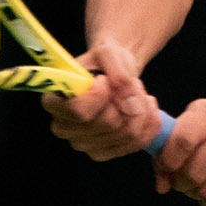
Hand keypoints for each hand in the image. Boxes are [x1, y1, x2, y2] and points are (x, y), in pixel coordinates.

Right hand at [41, 40, 164, 160]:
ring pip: (127, 134)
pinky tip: (146, 105)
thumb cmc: (103, 62)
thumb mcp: (110, 53)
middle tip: (128, 82)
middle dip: (127, 98)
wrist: (111, 72)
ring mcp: (84, 144)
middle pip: (108, 123)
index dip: (100, 96)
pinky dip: (150, 121)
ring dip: (142, 108)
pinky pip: (139, 142)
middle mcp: (64, 128)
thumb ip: (119, 74)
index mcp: (54, 102)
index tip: (104, 79)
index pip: (78, 111)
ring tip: (136, 91)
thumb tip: (131, 106)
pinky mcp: (105, 152)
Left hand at [149, 96, 205, 205]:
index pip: (181, 143)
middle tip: (182, 177)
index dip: (168, 161)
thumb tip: (161, 185)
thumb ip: (170, 148)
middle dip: (181, 182)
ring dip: (195, 191)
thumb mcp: (194, 120)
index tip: (168, 166)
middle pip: (192, 173)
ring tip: (198, 181)